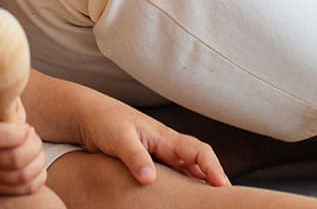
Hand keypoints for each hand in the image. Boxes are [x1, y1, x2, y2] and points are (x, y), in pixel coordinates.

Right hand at [0, 100, 48, 195]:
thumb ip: (8, 97)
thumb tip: (20, 82)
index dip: (19, 133)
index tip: (26, 126)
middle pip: (12, 160)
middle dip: (33, 147)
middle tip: (32, 136)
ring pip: (19, 177)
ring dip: (37, 162)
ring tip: (34, 149)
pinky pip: (21, 190)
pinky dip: (37, 178)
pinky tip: (36, 164)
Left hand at [69, 90, 227, 186]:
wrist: (87, 116)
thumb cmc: (104, 122)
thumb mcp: (118, 138)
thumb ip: (135, 156)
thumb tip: (150, 179)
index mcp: (165, 137)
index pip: (198, 151)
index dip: (212, 168)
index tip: (221, 185)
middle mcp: (168, 146)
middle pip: (200, 163)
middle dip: (215, 179)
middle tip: (228, 201)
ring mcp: (160, 156)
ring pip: (188, 171)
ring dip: (200, 184)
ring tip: (210, 204)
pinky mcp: (150, 164)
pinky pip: (173, 177)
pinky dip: (182, 188)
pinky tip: (182, 201)